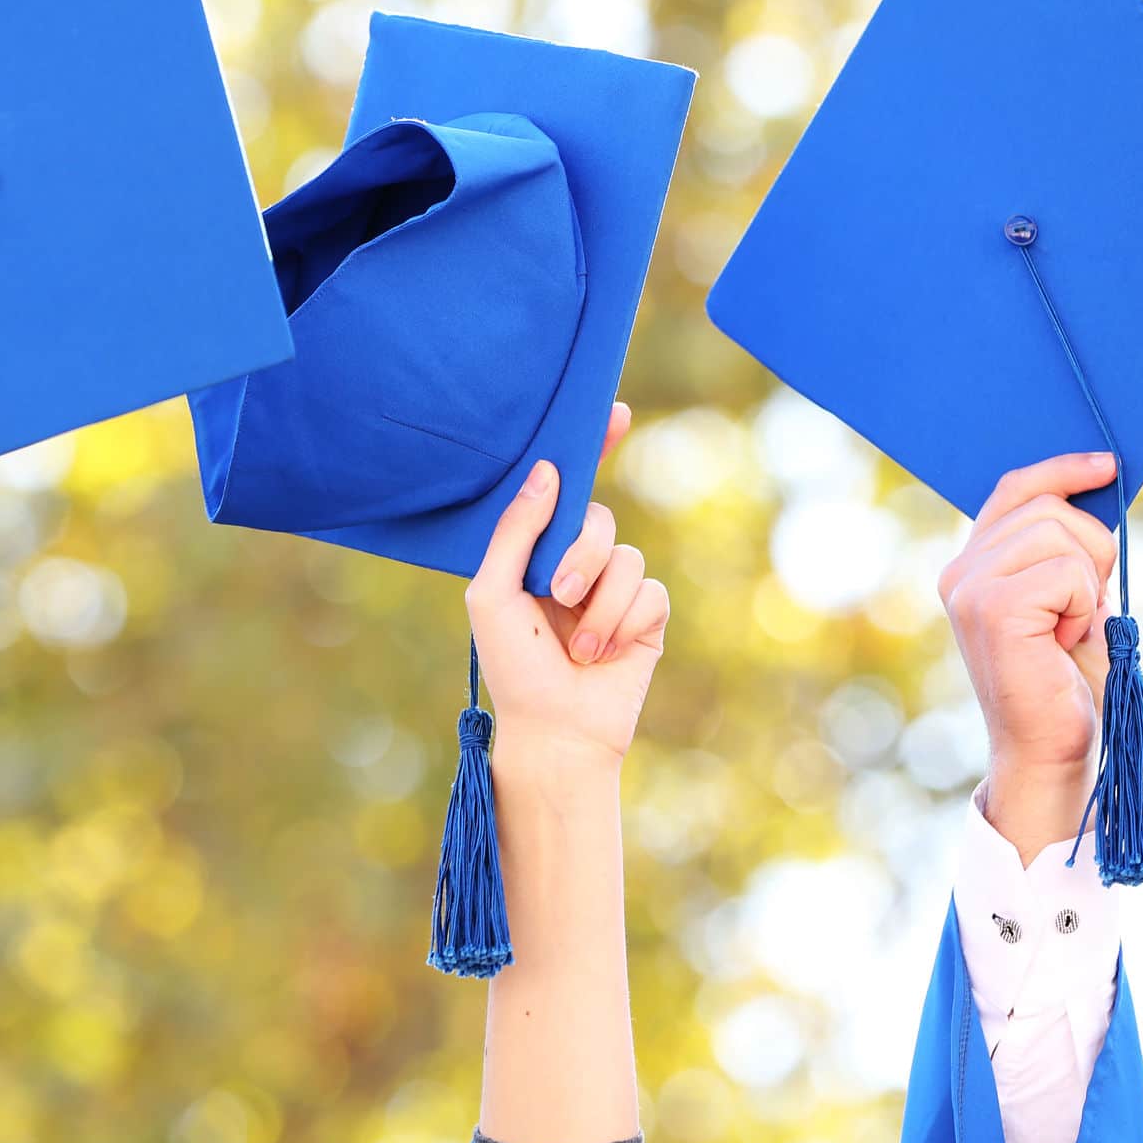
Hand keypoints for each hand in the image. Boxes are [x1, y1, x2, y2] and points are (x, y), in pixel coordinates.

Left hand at [465, 404, 667, 772]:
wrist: (555, 731)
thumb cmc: (513, 668)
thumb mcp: (492, 593)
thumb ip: (515, 532)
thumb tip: (548, 472)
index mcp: (541, 552)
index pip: (570, 489)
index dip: (593, 447)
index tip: (611, 410)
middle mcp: (580, 564)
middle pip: (600, 520)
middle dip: (580, 554)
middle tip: (557, 593)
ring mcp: (616, 591)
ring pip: (627, 558)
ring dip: (599, 605)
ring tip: (578, 647)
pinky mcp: (647, 618)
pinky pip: (650, 593)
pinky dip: (623, 623)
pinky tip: (606, 655)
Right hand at [939, 453, 1118, 861]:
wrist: (1051, 750)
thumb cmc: (1067, 679)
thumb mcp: (1069, 598)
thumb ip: (1066, 548)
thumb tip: (1096, 485)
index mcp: (972, 565)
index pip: (1014, 489)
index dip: (1062, 470)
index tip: (1107, 466)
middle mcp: (960, 571)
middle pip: (1047, 507)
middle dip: (1092, 548)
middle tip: (1085, 605)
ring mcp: (970, 589)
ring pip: (1060, 534)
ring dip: (1088, 583)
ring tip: (1070, 628)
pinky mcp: (993, 609)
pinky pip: (1066, 572)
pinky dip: (1084, 607)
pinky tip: (1065, 642)